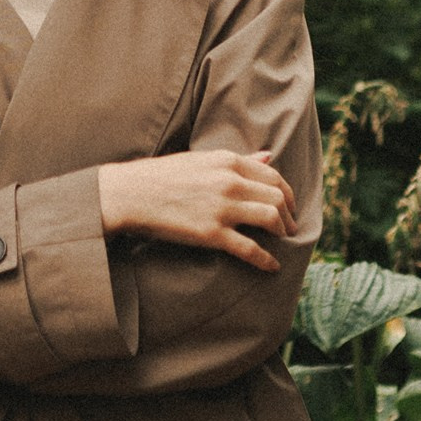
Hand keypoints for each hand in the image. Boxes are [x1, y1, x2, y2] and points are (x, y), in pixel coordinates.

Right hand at [96, 148, 297, 268]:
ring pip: (271, 219)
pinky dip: (266, 259)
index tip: (289, 205)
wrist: (131, 194)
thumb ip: (238, 159)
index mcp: (228, 161)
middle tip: (289, 227)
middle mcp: (230, 182)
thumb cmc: (162, 176)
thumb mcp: (203, 159)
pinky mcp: (212, 234)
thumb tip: (269, 154)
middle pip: (277, 197)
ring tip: (281, 241)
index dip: (287, 193)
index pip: (273, 175)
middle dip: (288, 215)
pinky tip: (272, 266)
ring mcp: (222, 208)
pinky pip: (250, 249)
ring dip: (282, 232)